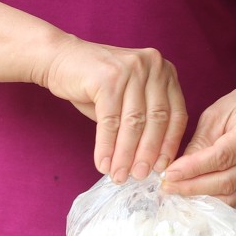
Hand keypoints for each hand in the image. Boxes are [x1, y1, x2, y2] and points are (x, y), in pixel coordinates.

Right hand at [39, 37, 188, 183]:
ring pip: (133, 123)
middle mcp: (153, 66)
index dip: (169, 144)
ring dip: (125, 155)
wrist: (60, 59)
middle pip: (156, 120)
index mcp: (164, 71)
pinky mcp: (108, 78)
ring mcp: (131, 69)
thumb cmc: (96, 83)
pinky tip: (102, 163)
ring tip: (119, 175)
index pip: (176, 114)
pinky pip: (110, 121)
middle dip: (147, 153)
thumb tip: (152, 162)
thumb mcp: (129, 98)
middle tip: (139, 176)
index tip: (161, 168)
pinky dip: (106, 146)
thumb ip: (144, 121)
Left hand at [160, 83, 235, 205]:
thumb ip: (199, 143)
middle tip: (168, 187)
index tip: (169, 175)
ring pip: (234, 194)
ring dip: (203, 197)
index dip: (193, 169)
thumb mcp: (215, 114)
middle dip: (194, 187)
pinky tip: (198, 194)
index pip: (222, 156)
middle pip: (228, 180)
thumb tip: (177, 171)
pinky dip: (217, 199)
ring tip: (179, 192)